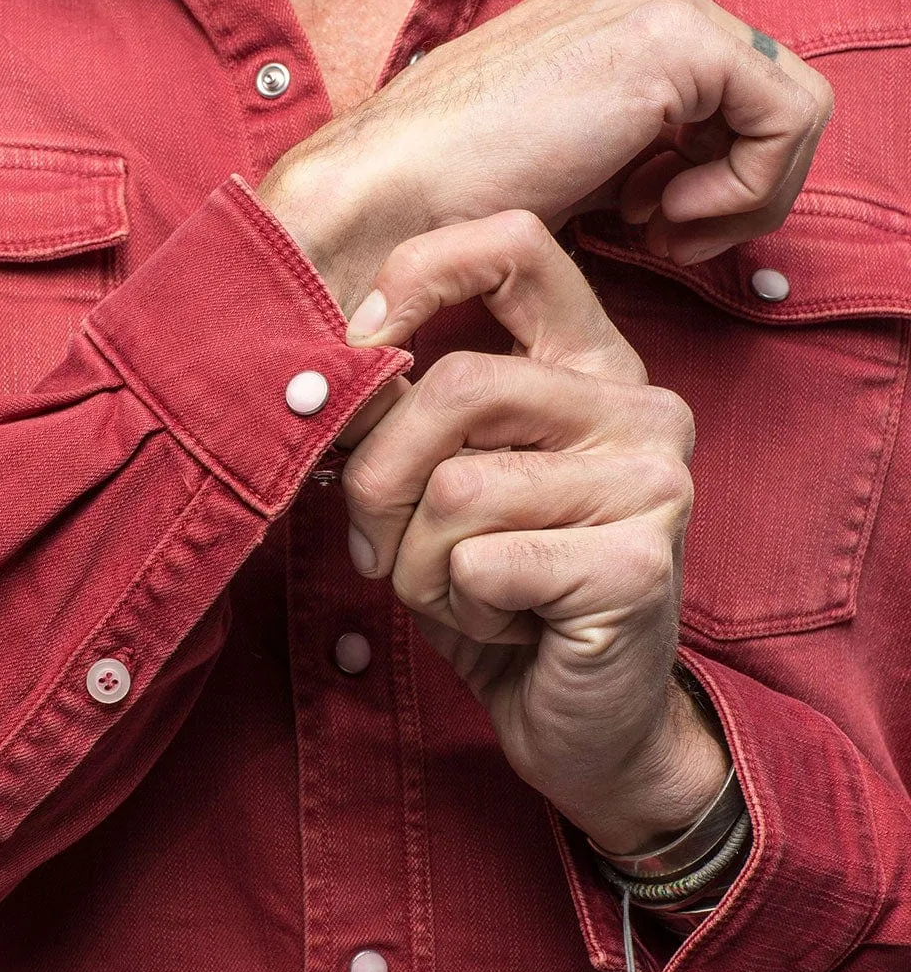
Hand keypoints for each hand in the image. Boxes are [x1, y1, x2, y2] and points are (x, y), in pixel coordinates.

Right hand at [257, 0, 832, 317]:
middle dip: (732, 187)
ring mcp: (664, 1)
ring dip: (740, 196)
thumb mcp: (570, 157)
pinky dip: (745, 192)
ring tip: (657, 230)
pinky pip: (788, 123)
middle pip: (768, 99)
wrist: (391, 193)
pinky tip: (664, 217)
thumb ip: (640, 145)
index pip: (732, 92)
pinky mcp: (679, 42)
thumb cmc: (456, 193)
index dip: (711, 175)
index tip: (645, 223)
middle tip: (659, 235)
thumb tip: (695, 177)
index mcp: (619, 1)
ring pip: (791, 112)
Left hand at [338, 210, 726, 854]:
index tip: (359, 348)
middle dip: (378, 481)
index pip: (512, 247)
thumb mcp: (444, 482)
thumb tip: (317, 373)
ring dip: (419, 564)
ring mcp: (653, 482)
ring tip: (464, 594)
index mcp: (593, 364)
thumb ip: (409, 414)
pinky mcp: (640, 564)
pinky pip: (479, 563)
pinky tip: (508, 624)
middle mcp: (640, 407)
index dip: (414, 279)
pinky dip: (459, 609)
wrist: (585, 724)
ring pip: (455, 486)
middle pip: (455, 387)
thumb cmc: (500, 592)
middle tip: (377, 546)